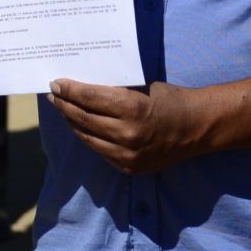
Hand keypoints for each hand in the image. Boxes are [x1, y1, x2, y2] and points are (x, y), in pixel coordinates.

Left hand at [47, 79, 209, 174]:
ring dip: (72, 123)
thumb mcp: (142, 86)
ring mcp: (127, 155)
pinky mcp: (129, 167)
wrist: (196, 128)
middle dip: (65, 105)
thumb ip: (114, 88)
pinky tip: (82, 127)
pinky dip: (89, 137)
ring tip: (64, 110)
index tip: (55, 83)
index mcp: (131, 108)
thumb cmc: (169, 99)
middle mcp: (127, 134)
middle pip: (83, 118)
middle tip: (53, 95)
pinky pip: (101, 151)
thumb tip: (83, 83)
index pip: (88, 98)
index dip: (69, 90)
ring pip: (88, 137)